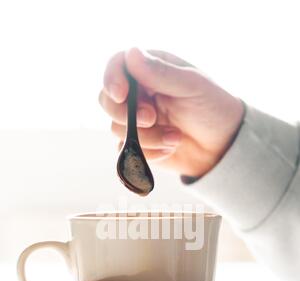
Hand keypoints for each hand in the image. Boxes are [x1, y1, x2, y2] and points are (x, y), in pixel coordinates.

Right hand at [99, 48, 243, 176]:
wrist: (222, 148)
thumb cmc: (213, 109)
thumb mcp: (192, 86)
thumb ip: (161, 73)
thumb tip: (131, 54)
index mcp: (150, 70)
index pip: (117, 66)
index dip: (112, 79)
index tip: (121, 94)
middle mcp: (139, 94)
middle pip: (107, 100)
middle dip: (126, 114)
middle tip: (151, 118)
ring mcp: (136, 121)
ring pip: (117, 129)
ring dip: (146, 137)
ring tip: (175, 137)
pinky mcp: (138, 145)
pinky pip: (127, 151)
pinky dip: (149, 153)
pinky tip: (170, 149)